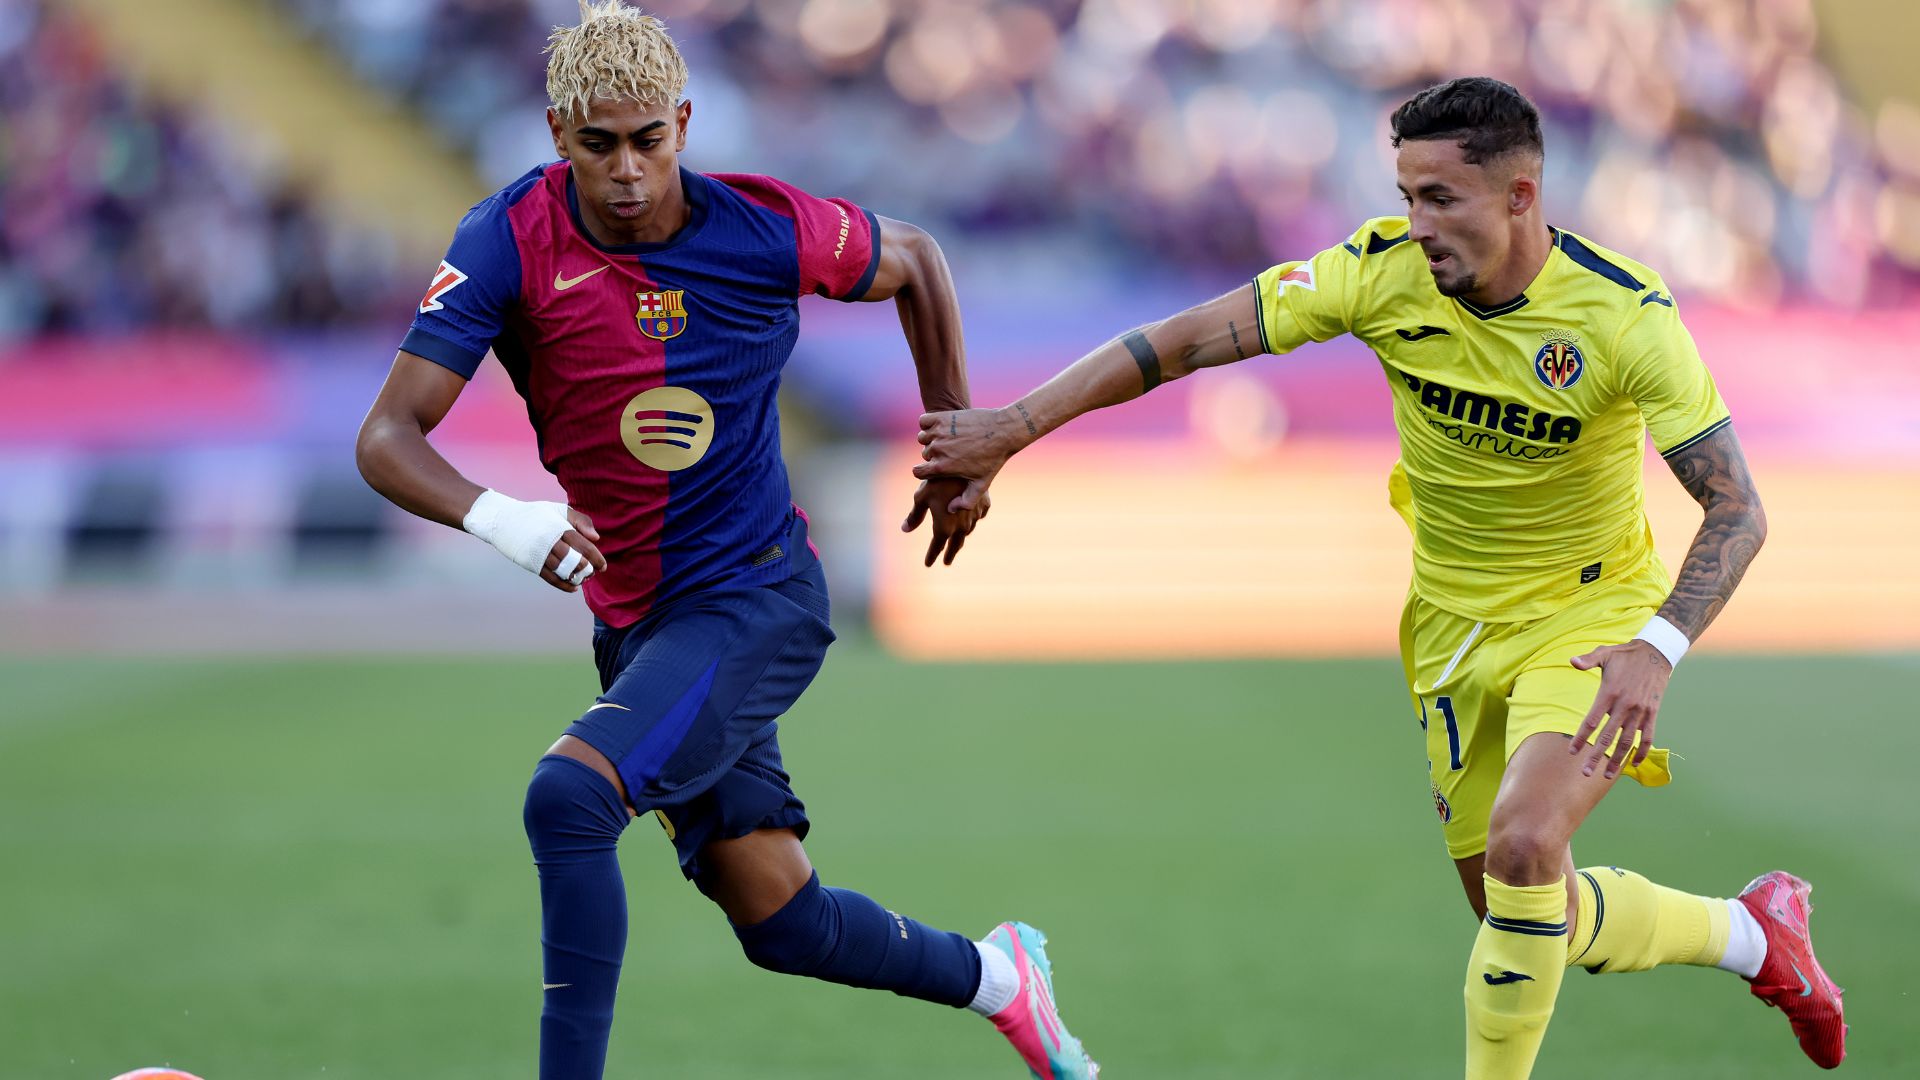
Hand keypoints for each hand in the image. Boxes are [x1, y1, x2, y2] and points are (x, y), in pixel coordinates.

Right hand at [539, 507, 607, 592]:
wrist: (504, 520)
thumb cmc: (537, 515)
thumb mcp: (559, 510)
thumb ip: (580, 521)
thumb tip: (596, 538)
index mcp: (559, 527)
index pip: (583, 545)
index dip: (596, 558)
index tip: (603, 566)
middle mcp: (550, 541)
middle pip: (574, 560)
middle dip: (587, 569)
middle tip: (592, 573)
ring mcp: (539, 553)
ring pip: (562, 570)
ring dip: (576, 578)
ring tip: (583, 579)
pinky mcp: (531, 563)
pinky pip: (550, 578)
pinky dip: (563, 585)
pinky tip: (573, 587)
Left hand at [901, 476, 989, 566]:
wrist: (963, 465)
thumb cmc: (937, 481)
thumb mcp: (921, 498)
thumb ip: (915, 516)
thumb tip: (905, 529)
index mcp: (944, 528)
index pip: (937, 547)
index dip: (931, 556)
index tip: (928, 564)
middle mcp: (962, 526)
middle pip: (955, 545)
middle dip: (950, 554)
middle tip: (947, 562)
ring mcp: (975, 516)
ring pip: (967, 531)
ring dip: (961, 538)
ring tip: (957, 541)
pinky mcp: (984, 504)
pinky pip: (978, 516)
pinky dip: (973, 519)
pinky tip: (971, 519)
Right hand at [912, 406, 1022, 513]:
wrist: (1003, 431)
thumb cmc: (993, 459)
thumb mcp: (982, 484)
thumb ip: (966, 501)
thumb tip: (949, 509)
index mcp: (943, 468)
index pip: (917, 472)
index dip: (925, 471)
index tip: (935, 468)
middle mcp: (938, 450)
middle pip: (924, 454)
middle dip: (933, 454)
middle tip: (951, 452)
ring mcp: (939, 432)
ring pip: (923, 437)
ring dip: (931, 438)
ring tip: (947, 440)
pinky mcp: (942, 417)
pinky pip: (924, 421)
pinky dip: (928, 423)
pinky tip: (941, 427)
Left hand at [1568, 640, 1672, 778]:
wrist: (1657, 653)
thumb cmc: (1625, 655)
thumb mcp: (1604, 653)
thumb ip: (1587, 660)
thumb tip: (1572, 661)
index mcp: (1609, 693)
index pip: (1592, 720)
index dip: (1581, 737)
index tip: (1572, 752)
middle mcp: (1624, 705)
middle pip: (1608, 737)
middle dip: (1596, 757)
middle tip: (1585, 773)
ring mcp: (1640, 711)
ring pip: (1627, 741)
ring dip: (1618, 760)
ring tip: (1607, 776)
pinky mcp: (1652, 713)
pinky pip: (1648, 737)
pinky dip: (1642, 751)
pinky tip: (1634, 763)